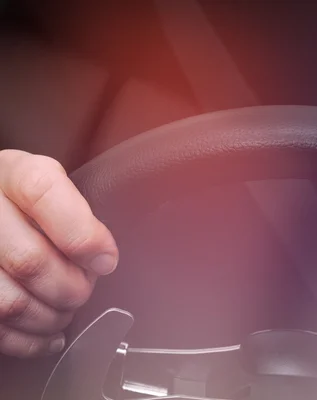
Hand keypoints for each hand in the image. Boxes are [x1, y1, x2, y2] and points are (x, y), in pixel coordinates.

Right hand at [0, 150, 117, 357]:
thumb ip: (76, 213)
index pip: (42, 192)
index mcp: (12, 172)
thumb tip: (102, 259)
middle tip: (85, 289)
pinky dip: (28, 340)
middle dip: (71, 287)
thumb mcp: (55, 188)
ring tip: (65, 311)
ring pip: (9, 301)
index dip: (81, 233)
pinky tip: (47, 334)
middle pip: (29, 260)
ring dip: (50, 317)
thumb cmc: (30, 203)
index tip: (106, 260)